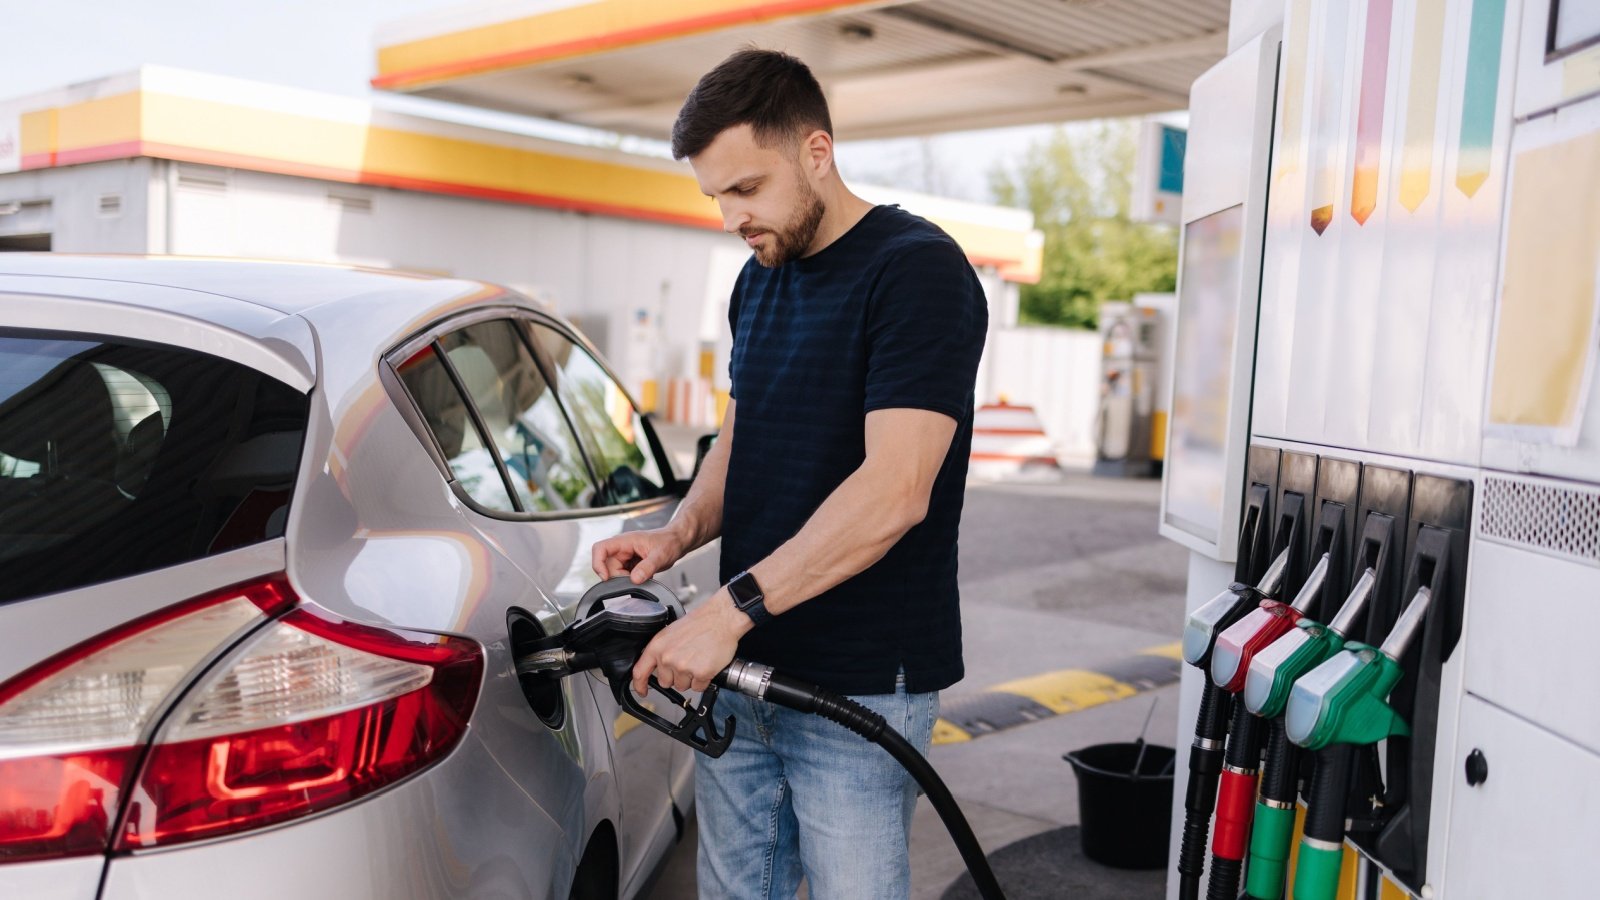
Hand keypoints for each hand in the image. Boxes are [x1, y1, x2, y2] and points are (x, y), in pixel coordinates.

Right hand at [591, 526, 687, 583]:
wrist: (677, 542)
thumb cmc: (669, 542)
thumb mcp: (661, 555)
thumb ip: (647, 567)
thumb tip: (634, 579)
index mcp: (625, 541)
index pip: (600, 549)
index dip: (598, 564)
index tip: (606, 578)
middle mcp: (622, 548)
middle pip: (606, 565)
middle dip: (618, 577)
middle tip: (635, 580)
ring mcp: (625, 556)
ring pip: (614, 572)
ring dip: (625, 580)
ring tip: (642, 577)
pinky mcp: (629, 563)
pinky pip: (623, 575)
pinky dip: (630, 580)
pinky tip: (643, 577)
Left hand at [632, 588, 752, 695]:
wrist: (721, 618)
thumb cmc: (700, 623)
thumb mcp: (671, 633)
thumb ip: (661, 650)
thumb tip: (658, 666)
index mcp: (657, 646)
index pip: (640, 672)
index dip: (640, 685)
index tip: (642, 690)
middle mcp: (668, 658)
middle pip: (665, 682)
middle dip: (675, 677)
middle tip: (687, 661)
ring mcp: (684, 667)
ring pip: (683, 686)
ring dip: (690, 678)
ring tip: (698, 660)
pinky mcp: (701, 673)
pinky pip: (699, 687)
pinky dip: (704, 680)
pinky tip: (707, 665)